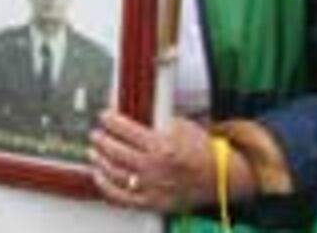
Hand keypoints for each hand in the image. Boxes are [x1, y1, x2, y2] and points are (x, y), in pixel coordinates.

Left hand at [90, 111, 254, 211]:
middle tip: (95, 134)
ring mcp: (153, 187)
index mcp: (162, 146)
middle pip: (115, 151)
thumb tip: (130, 113)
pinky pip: (121, 197)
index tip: (104, 116)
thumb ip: (156, 119)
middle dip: (101, 140)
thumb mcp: (182, 125)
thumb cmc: (202, 150)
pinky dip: (105, 186)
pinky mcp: (153, 203)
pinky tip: (99, 176)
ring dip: (100, 161)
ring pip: (114, 173)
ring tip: (94, 152)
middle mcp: (155, 168)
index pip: (125, 129)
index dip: (110, 120)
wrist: (223, 178)